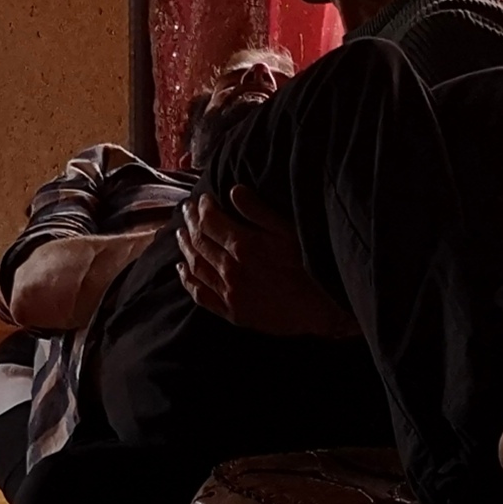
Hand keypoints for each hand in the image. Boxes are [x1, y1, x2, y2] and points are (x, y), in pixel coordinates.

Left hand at [177, 186, 360, 337]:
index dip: (203, 207)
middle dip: (191, 222)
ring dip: (185, 247)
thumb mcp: (289, 231)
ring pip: (196, 266)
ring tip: (180, 233)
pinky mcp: (232, 312)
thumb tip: (233, 191)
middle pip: (200, 241)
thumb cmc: (310, 265)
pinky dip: (187, 280)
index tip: (202, 198)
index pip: (211, 221)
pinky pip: (200, 294)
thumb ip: (258, 211)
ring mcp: (229, 293)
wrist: (322, 309)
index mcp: (244, 245)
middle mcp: (231, 269)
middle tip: (186, 210)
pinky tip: (181, 270)